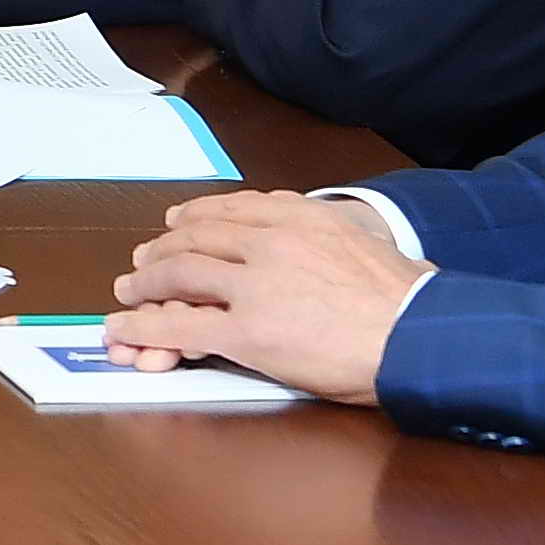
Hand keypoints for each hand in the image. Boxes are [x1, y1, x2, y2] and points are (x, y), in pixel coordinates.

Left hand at [105, 190, 425, 400]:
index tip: (178, 221)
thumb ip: (332, 233)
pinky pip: (181, 326)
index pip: (235, 209)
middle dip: (164, 250)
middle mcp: (271, 244)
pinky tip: (124, 332)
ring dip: (146, 283)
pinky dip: (143, 328)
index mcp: (303, 219)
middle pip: (199, 239)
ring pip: (180, 276)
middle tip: (143, 259)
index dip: (198, 216)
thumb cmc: (408, 301)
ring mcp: (255, 288)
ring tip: (127, 290)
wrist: (420, 335)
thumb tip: (325, 236)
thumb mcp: (367, 244)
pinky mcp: (247, 332)